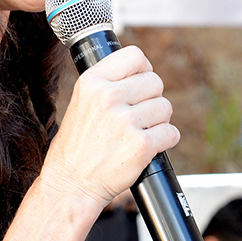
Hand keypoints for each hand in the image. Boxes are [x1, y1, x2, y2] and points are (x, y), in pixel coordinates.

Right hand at [42, 46, 179, 208]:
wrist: (70, 185)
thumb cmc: (77, 147)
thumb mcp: (81, 102)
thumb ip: (108, 83)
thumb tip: (142, 71)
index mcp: (92, 82)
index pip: (135, 55)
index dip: (143, 69)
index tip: (141, 82)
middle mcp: (108, 97)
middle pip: (155, 82)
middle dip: (152, 99)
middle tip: (138, 116)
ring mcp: (125, 121)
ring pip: (166, 108)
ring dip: (158, 122)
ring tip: (138, 133)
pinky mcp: (141, 145)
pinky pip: (171, 133)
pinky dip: (165, 141)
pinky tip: (147, 147)